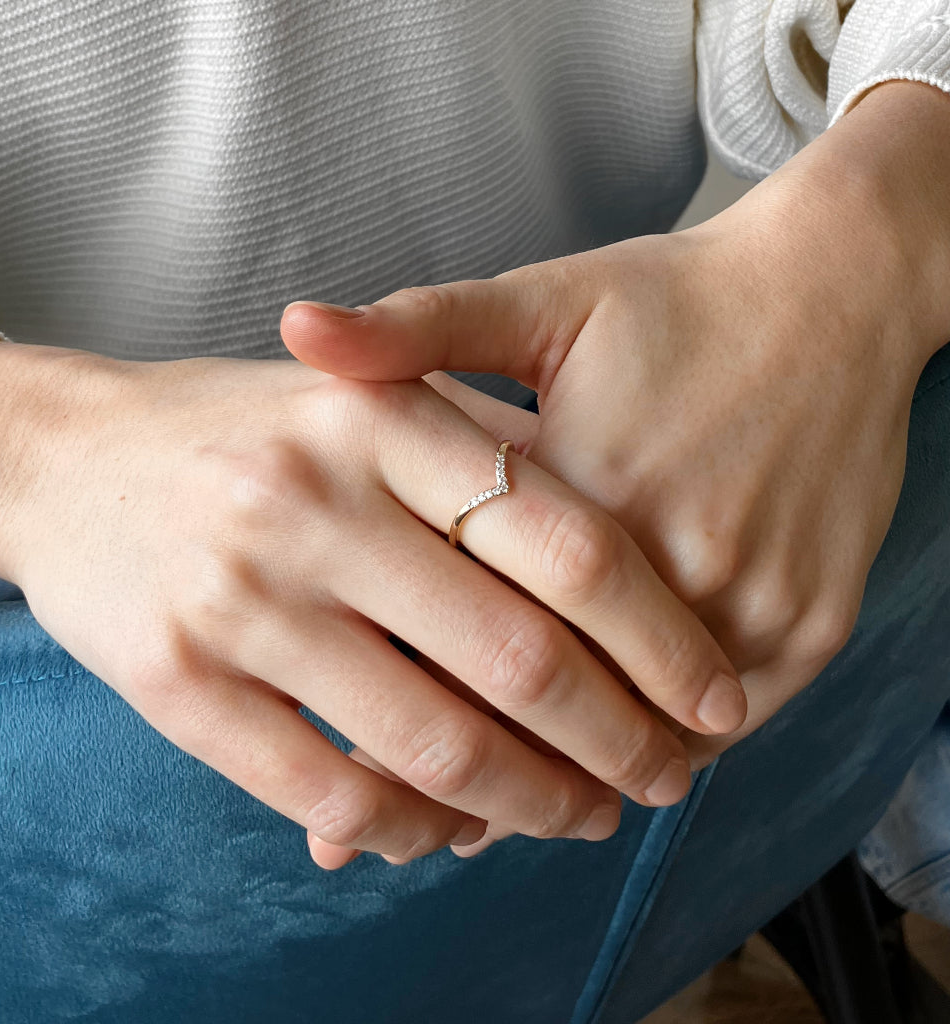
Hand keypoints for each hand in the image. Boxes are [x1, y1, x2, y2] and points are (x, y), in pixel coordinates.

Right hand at [0, 341, 743, 866]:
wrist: (68, 455)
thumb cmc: (245, 431)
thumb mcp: (363, 402)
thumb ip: (476, 453)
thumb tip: (621, 559)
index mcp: (382, 420)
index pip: (566, 542)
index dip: (661, 638)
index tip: (715, 701)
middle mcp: (315, 499)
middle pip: (518, 657)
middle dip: (619, 740)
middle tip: (665, 777)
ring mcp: (242, 593)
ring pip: (434, 741)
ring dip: (531, 801)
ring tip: (581, 813)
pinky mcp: (178, 680)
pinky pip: (329, 788)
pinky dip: (411, 829)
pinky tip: (454, 831)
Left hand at [283, 82, 949, 782]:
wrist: (832, 293)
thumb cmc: (669, 301)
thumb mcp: (539, 301)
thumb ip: (413, 330)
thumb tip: (292, 327)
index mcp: (592, 483)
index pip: (482, 630)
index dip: (413, 705)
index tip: (353, 764)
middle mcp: (681, 553)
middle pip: (564, 699)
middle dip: (488, 771)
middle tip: (428, 824)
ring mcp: (758, 597)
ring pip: (645, 731)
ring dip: (576, 774)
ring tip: (510, 812)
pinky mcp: (817, 619)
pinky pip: (726, 720)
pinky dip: (661, 749)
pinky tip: (611, 764)